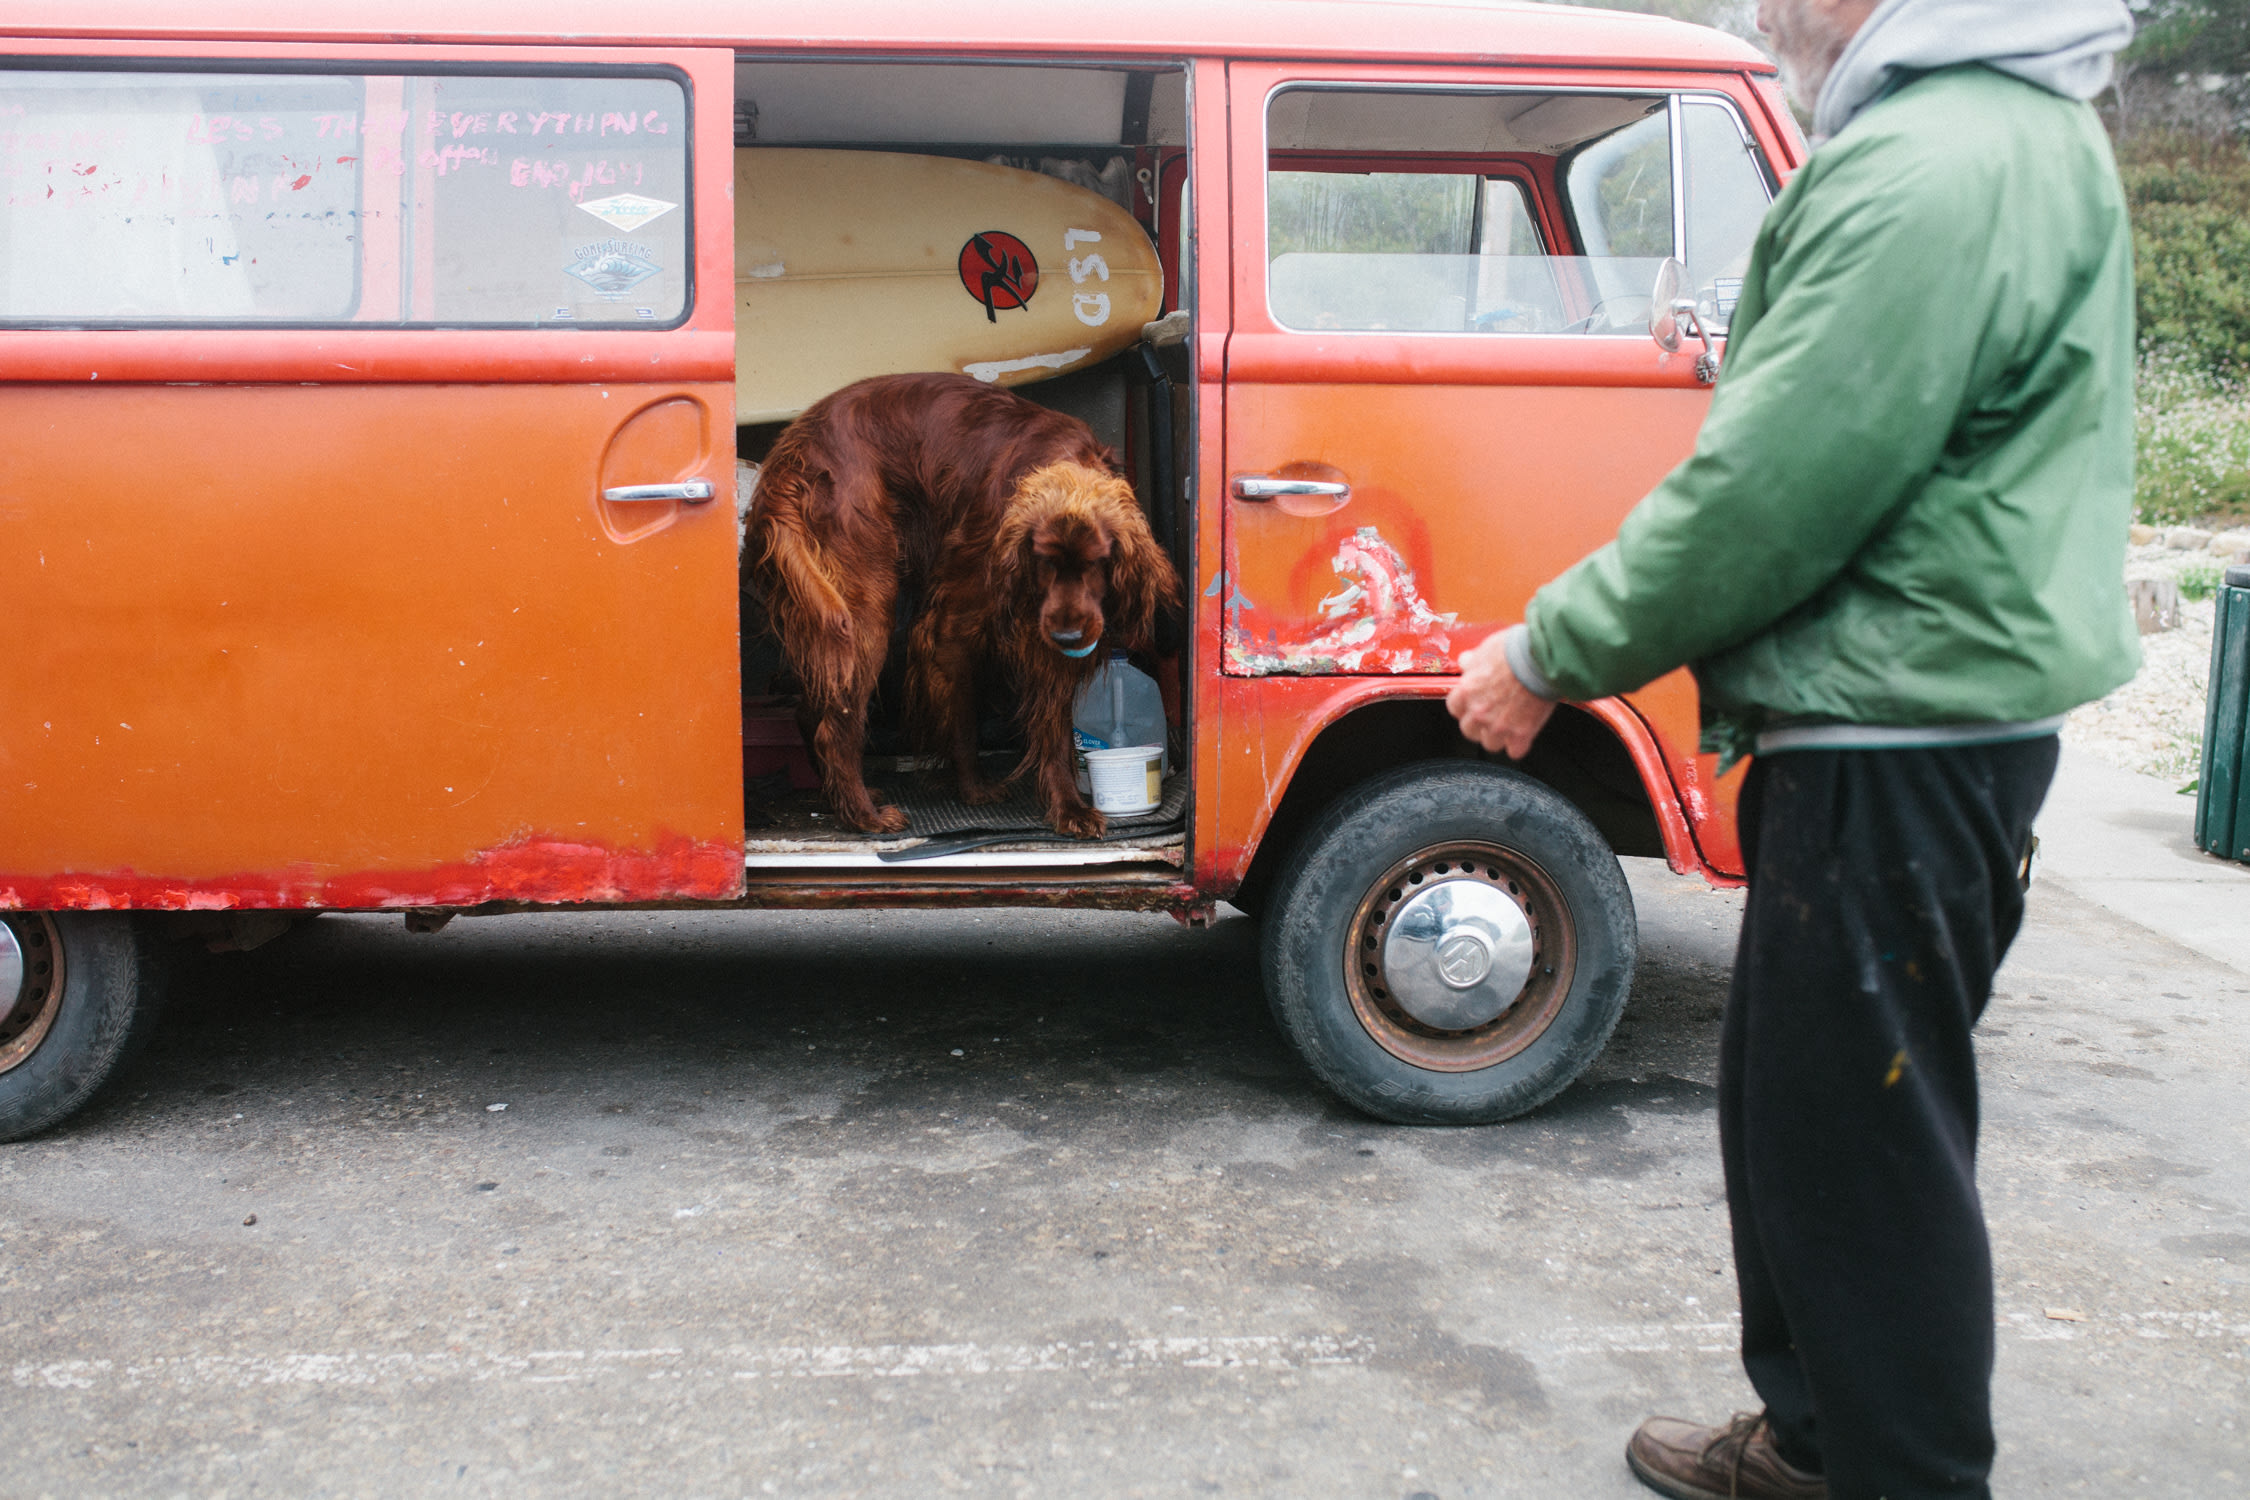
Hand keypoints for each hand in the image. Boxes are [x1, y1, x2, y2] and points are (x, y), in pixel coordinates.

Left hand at [1447, 632, 1556, 759]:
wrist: (1541, 658)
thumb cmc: (1515, 650)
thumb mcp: (1485, 649)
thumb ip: (1473, 661)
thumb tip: (1466, 661)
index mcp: (1466, 692)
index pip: (1454, 708)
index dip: (1465, 706)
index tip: (1473, 704)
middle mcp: (1479, 712)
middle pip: (1469, 730)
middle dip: (1478, 724)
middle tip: (1491, 715)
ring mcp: (1499, 726)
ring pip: (1490, 744)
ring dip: (1498, 736)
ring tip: (1508, 725)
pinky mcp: (1521, 733)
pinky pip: (1514, 752)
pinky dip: (1519, 745)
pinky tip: (1522, 735)